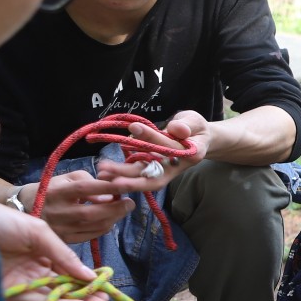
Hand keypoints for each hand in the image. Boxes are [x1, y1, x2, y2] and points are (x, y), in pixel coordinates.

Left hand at [0, 196, 111, 300]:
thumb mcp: (38, 231)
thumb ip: (64, 255)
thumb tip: (90, 275)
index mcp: (43, 249)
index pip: (70, 269)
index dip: (88, 279)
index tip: (105, 288)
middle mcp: (34, 267)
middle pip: (66, 286)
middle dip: (88, 297)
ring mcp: (23, 281)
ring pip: (55, 298)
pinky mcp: (10, 293)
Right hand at [33, 169, 135, 243]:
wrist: (23, 208)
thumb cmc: (51, 189)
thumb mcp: (65, 178)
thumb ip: (88, 180)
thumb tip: (110, 190)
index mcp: (56, 192)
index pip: (85, 189)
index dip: (109, 187)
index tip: (128, 185)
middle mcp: (57, 212)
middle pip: (92, 212)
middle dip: (116, 208)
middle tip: (130, 203)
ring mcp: (60, 229)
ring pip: (94, 226)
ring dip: (113, 218)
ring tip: (122, 210)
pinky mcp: (64, 240)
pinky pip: (90, 236)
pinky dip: (104, 228)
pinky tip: (110, 220)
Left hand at [95, 111, 209, 192]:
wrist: (198, 138)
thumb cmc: (195, 128)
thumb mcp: (194, 121)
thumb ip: (186, 124)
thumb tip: (175, 128)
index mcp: (191, 154)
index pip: (170, 148)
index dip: (153, 138)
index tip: (134, 126)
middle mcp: (176, 167)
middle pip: (155, 177)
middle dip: (132, 179)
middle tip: (110, 175)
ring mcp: (163, 169)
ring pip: (143, 178)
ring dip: (122, 178)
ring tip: (102, 174)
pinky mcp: (153, 167)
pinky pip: (138, 173)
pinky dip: (122, 174)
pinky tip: (106, 172)